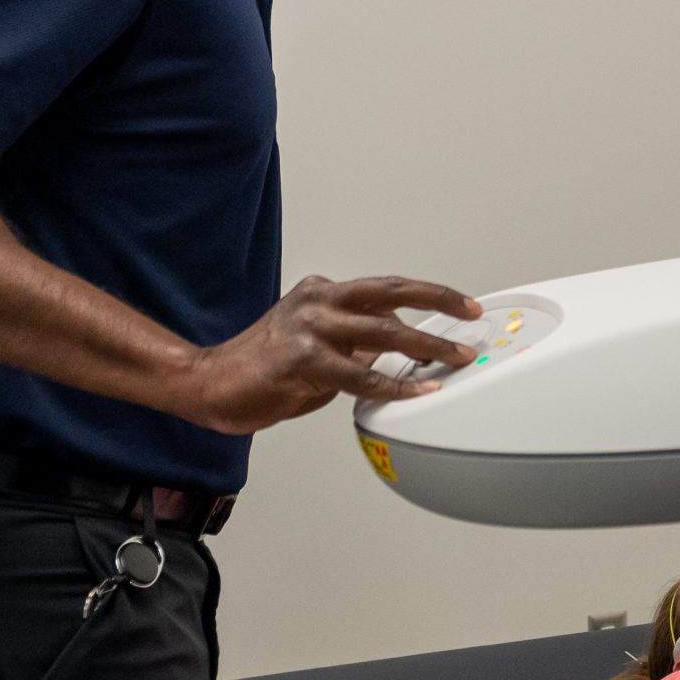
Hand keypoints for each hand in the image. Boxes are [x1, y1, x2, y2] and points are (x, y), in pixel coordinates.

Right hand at [172, 275, 481, 433]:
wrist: (209, 384)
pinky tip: (416, 391)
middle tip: (470, 320)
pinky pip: (360, 373)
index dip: (429, 294)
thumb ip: (355, 346)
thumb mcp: (317, 349)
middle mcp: (319, 301)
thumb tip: (395, 353)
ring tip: (455, 358)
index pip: (387, 288)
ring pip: (384, 330)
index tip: (462, 304)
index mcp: (323, 294)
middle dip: (440, 305)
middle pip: (393, 293)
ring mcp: (311, 326)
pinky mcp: (303, 359)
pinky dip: (394, 384)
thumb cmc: (261, 370)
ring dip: (427, 345)